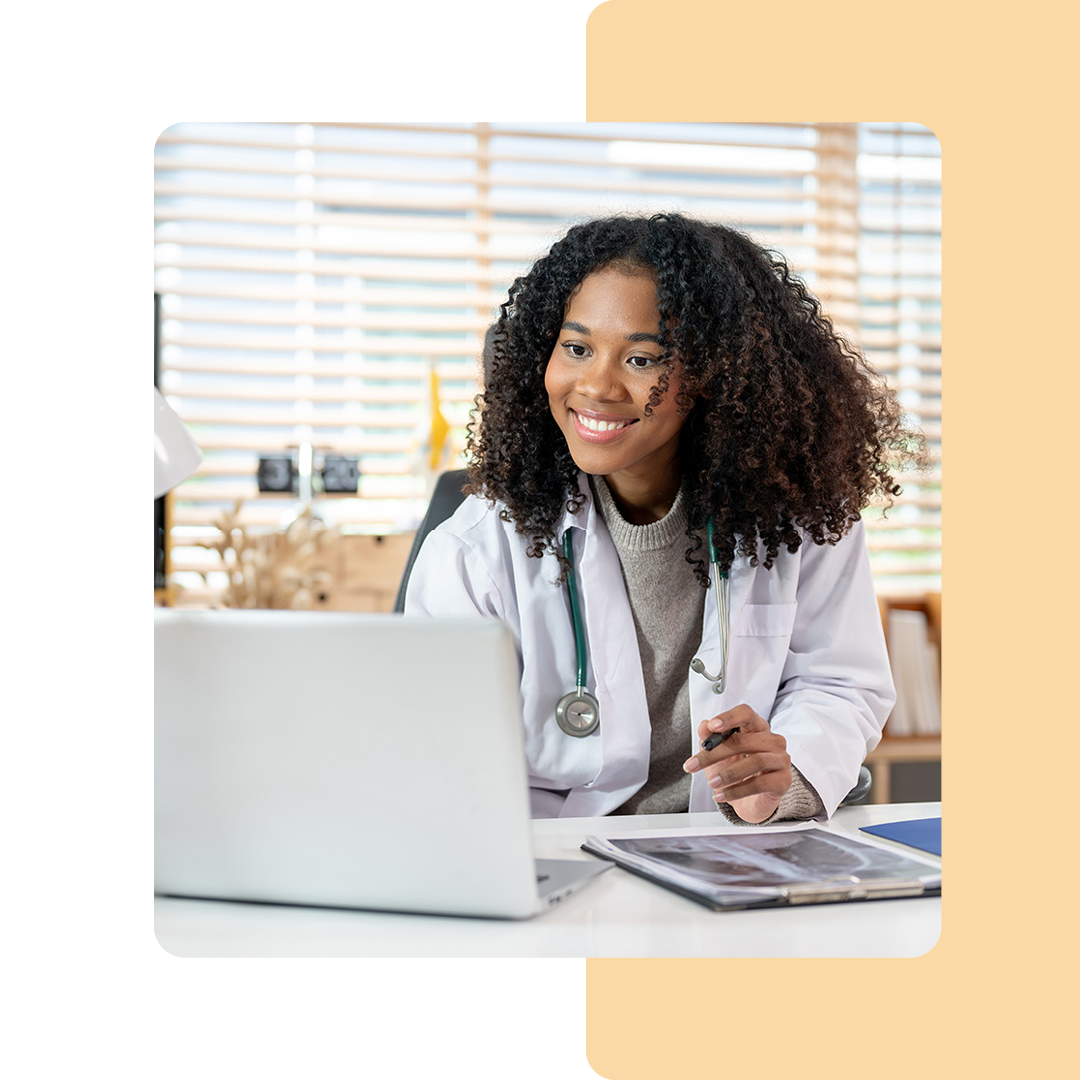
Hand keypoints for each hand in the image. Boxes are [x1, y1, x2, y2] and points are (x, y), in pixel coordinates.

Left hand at [682, 704, 792, 823]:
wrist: (749, 802)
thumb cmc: (734, 772)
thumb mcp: (717, 755)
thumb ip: (710, 738)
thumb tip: (704, 725)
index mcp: (756, 728)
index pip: (745, 713)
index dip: (729, 718)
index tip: (712, 726)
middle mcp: (772, 740)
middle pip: (743, 740)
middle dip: (715, 754)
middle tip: (694, 765)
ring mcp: (781, 760)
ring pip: (756, 761)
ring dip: (728, 774)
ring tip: (712, 783)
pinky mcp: (784, 780)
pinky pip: (760, 783)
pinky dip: (737, 791)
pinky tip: (722, 795)